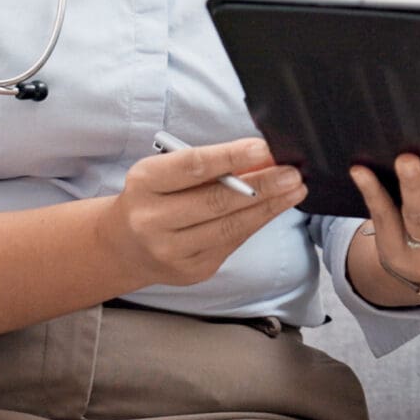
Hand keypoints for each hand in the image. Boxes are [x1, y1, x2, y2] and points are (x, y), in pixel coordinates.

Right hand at [97, 137, 304, 286]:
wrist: (124, 246)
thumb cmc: (154, 197)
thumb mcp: (167, 171)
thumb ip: (210, 165)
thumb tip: (262, 157)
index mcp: (144, 183)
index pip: (193, 166)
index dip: (231, 157)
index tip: (264, 148)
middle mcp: (153, 220)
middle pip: (217, 201)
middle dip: (262, 185)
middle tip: (292, 172)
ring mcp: (172, 251)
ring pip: (230, 227)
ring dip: (269, 206)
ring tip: (295, 189)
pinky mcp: (192, 271)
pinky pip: (232, 243)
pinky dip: (257, 223)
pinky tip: (276, 209)